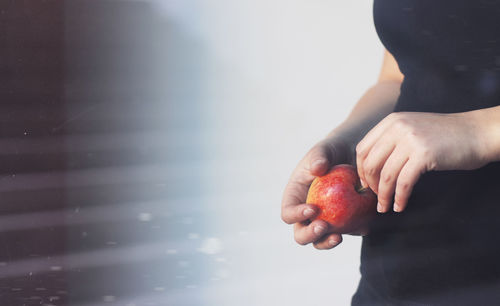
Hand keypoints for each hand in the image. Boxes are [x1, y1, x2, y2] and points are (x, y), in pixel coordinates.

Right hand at [281, 136, 354, 249]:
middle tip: (324, 226)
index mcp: (295, 197)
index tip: (313, 208)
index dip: (296, 215)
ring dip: (327, 242)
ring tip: (339, 237)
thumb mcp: (325, 150)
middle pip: (300, 233)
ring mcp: (324, 220)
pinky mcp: (343, 223)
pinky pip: (346, 233)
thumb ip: (319, 156)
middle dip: (310, 234)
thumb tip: (317, 168)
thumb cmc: (333, 151)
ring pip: (320, 240)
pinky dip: (353, 232)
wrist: (352, 156)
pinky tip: (362, 226)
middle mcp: (306, 213)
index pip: (288, 213)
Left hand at [356, 111, 487, 212]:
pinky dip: (399, 198)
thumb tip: (370, 169)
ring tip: (385, 208)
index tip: (366, 184)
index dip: (361, 170)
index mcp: (391, 121)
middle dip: (370, 185)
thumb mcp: (412, 129)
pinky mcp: (424, 155)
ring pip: (386, 175)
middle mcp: (397, 127)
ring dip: (383, 196)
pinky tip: (400, 206)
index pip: (363, 148)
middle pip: (370, 163)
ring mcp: (410, 140)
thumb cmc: (445, 136)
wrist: (477, 132)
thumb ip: (392, 141)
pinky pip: (403, 183)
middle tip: (376, 198)